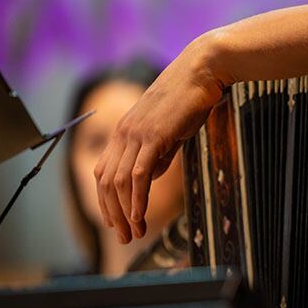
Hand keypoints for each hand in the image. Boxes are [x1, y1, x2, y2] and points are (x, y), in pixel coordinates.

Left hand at [94, 35, 226, 243]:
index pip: (104, 173)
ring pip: (119, 183)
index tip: (118, 222)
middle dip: (113, 214)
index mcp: (125, 131)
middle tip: (125, 237)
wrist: (203, 70)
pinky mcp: (153, 136)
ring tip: (134, 232)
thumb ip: (158, 153)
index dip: (107, 201)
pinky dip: (137, 199)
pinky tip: (140, 216)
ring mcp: (136, 134)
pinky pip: (138, 175)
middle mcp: (123, 133)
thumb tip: (148, 176)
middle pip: (106, 183)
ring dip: (125, 212)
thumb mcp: (170, 129)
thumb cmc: (192, 97)